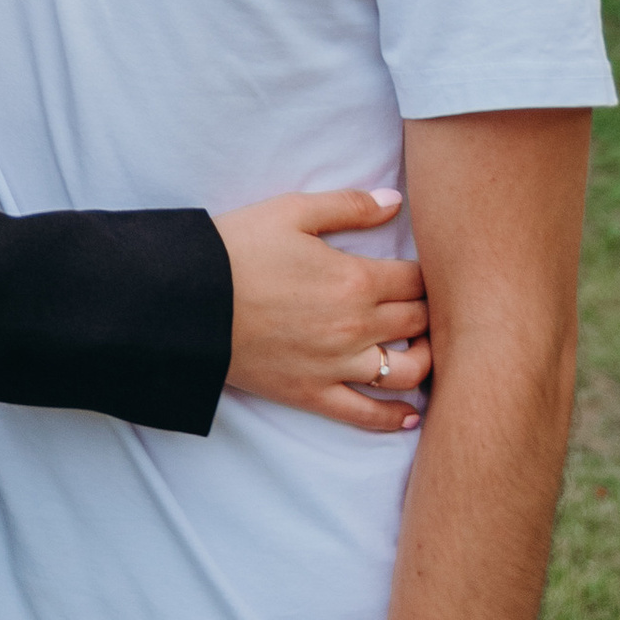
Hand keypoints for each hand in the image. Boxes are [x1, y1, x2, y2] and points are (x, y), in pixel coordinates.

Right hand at [216, 192, 430, 429]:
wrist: (190, 300)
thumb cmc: (238, 249)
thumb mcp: (292, 210)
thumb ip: (349, 205)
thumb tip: (395, 201)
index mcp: (355, 279)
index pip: (417, 280)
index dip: (427, 273)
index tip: (424, 271)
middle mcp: (356, 327)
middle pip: (418, 322)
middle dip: (429, 310)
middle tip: (427, 304)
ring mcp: (337, 366)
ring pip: (405, 372)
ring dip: (425, 361)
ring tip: (422, 348)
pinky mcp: (313, 394)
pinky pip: (366, 415)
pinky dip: (394, 418)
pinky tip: (411, 413)